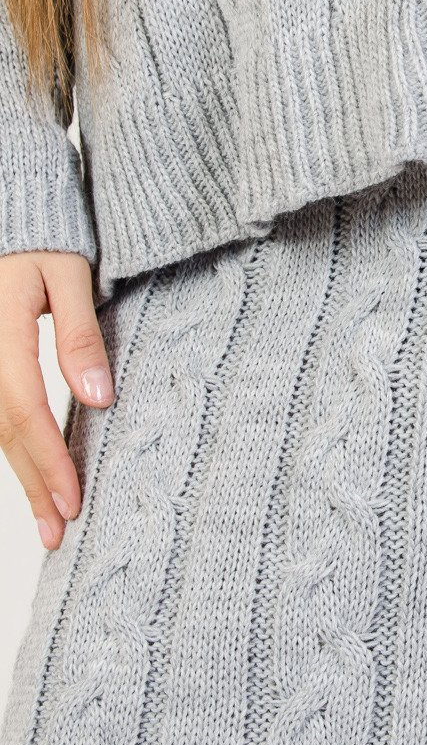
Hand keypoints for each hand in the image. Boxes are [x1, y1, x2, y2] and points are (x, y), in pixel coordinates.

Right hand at [0, 251, 114, 549]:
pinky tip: (33, 476)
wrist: (11, 212)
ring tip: (49, 520)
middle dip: (34, 484)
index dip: (50, 460)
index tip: (73, 500)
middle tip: (61, 531)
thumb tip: (98, 399)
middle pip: (5, 433)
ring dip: (23, 475)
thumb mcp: (70, 275)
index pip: (25, 412)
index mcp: (2, 335)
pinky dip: (15, 448)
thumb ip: (81, 336)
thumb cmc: (44, 236)